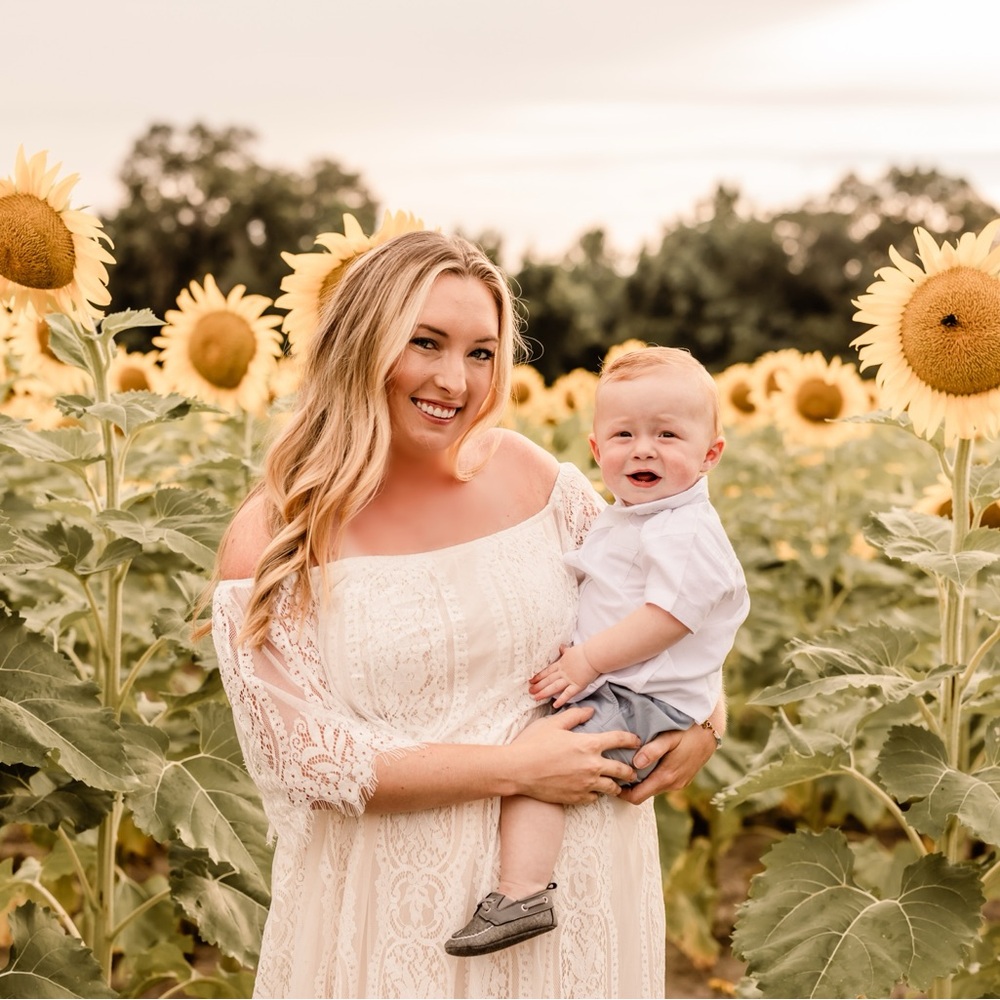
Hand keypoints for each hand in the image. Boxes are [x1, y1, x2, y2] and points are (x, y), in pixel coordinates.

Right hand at [506, 707, 639, 803]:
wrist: (517, 771)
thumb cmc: (533, 743)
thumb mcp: (553, 723)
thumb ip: (575, 716)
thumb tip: (590, 711)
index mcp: (589, 744)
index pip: (619, 740)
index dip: (632, 740)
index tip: (637, 741)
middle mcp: (592, 766)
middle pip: (622, 769)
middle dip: (630, 770)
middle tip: (633, 770)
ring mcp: (586, 785)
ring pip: (611, 788)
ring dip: (616, 785)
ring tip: (617, 785)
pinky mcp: (577, 798)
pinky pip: (595, 798)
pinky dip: (597, 794)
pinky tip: (594, 791)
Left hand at [529, 644, 599, 707]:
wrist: (593, 656)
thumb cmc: (584, 652)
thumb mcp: (571, 650)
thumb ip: (564, 650)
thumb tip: (561, 646)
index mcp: (561, 664)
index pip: (547, 671)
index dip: (538, 676)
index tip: (531, 680)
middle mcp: (563, 673)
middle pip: (547, 680)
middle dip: (538, 686)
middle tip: (529, 691)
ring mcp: (569, 679)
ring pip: (554, 687)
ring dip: (544, 693)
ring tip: (536, 698)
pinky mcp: (577, 685)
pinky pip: (567, 694)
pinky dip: (561, 700)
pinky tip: (555, 705)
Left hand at [618, 722, 716, 803]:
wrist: (711, 732)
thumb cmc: (688, 732)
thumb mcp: (669, 737)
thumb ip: (652, 750)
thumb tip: (635, 763)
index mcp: (666, 777)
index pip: (637, 797)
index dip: (621, 793)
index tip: (610, 780)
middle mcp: (672, 785)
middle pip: (643, 794)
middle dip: (628, 786)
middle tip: (614, 771)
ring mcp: (678, 783)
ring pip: (652, 788)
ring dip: (640, 781)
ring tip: (627, 765)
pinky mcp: (682, 779)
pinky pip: (661, 783)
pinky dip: (651, 777)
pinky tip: (645, 763)